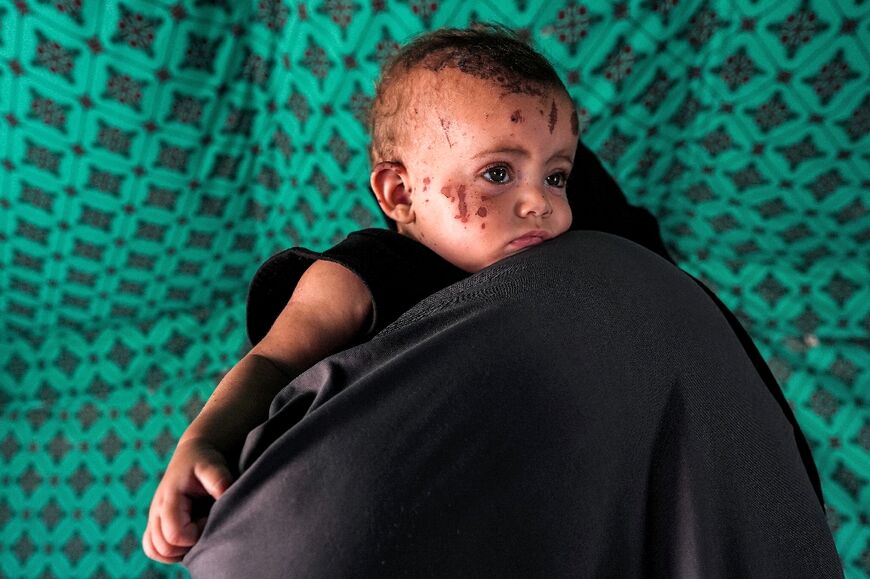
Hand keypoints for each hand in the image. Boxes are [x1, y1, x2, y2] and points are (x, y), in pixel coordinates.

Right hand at [142, 438, 233, 562]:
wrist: (193, 454)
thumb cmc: (204, 461)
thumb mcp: (213, 466)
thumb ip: (219, 481)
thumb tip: (225, 498)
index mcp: (169, 500)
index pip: (175, 535)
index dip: (196, 534)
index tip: (209, 518)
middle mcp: (156, 511)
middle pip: (165, 548)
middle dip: (188, 544)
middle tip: (205, 524)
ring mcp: (154, 519)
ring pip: (156, 551)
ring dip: (178, 550)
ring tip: (197, 531)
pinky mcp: (156, 523)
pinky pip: (152, 549)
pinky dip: (169, 551)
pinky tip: (188, 539)